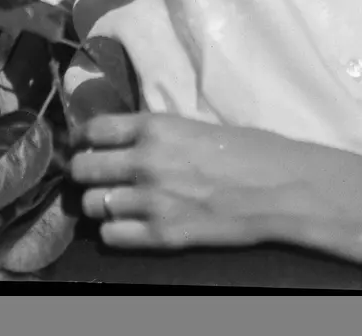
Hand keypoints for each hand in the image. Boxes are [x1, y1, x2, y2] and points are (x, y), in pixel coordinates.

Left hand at [68, 113, 306, 250]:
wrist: (278, 187)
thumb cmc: (247, 149)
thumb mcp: (194, 125)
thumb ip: (156, 134)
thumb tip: (125, 141)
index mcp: (155, 126)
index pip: (93, 130)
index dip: (84, 138)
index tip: (85, 144)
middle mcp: (145, 161)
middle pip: (82, 168)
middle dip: (84, 171)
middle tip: (95, 175)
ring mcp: (151, 200)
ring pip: (92, 204)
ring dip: (99, 202)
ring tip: (114, 201)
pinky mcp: (162, 235)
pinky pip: (111, 236)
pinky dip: (114, 231)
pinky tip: (129, 224)